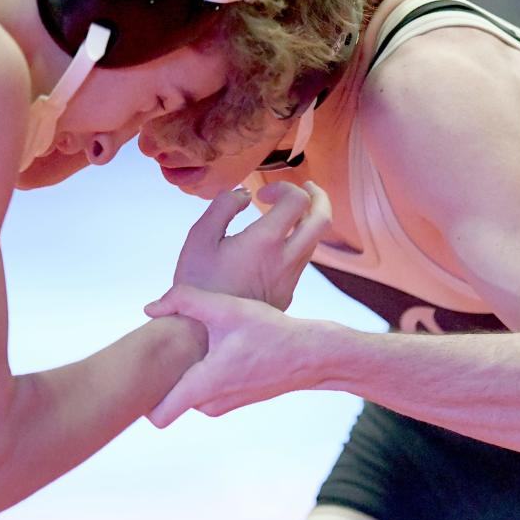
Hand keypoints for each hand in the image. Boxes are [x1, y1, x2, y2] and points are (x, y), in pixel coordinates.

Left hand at [144, 285, 317, 426]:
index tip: (138, 375)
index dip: (140, 398)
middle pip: (168, 398)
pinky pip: (206, 388)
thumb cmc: (271, 331)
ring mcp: (223, 404)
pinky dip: (205, 371)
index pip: (156, 415)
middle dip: (163, 376)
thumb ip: (184, 301)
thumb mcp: (228, 308)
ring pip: (188, 390)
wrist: (311, 354)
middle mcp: (210, 403)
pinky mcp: (234, 399)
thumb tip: (149, 308)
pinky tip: (215, 346)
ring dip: (187, 371)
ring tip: (194, 341)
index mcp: (204, 385)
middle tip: (165, 345)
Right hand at [173, 181, 330, 310]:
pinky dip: (297, 242)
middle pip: (322, 220)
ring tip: (290, 211)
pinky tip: (276, 242)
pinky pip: (301, 260)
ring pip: (314, 241)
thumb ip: (223, 206)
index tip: (262, 196)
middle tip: (306, 187)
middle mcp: (286, 259)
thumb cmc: (197, 282)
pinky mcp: (286, 293)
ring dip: (307, 220)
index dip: (284, 187)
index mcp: (265, 242)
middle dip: (318, 197)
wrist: (203, 332)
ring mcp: (289, 279)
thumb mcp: (199, 236)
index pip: (298, 200)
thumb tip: (244, 195)